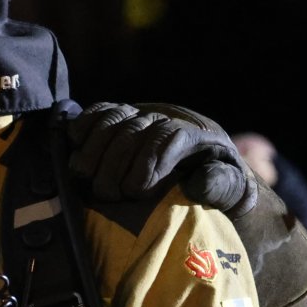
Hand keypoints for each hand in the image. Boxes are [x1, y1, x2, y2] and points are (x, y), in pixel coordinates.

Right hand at [64, 102, 256, 215]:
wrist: (208, 176)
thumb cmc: (221, 192)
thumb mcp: (232, 193)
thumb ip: (223, 186)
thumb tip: (199, 182)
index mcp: (200, 136)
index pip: (169, 136)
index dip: (149, 161)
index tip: (136, 191)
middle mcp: (171, 119)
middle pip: (137, 128)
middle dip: (117, 162)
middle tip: (106, 195)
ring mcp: (146, 116)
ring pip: (117, 118)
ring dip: (95, 146)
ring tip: (83, 175)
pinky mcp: (125, 119)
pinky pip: (102, 111)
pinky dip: (85, 122)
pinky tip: (74, 142)